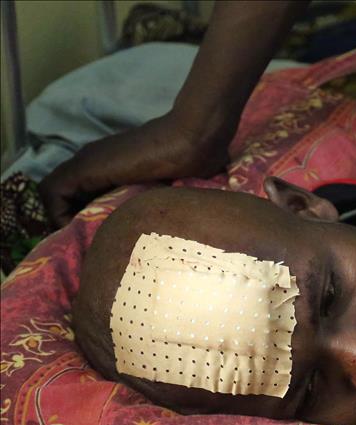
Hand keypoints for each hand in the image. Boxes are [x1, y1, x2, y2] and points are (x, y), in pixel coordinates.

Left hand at [38, 113, 229, 227]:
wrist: (193, 139)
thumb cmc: (193, 162)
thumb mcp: (175, 187)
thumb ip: (163, 198)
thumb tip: (178, 225)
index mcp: (114, 168)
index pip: (84, 195)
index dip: (86, 217)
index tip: (101, 240)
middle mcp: (95, 163)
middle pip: (66, 197)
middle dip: (73, 222)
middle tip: (89, 245)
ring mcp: (88, 162)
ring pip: (56, 195)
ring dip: (65, 220)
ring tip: (84, 242)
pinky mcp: (85, 168)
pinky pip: (53, 194)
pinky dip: (58, 215)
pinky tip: (81, 232)